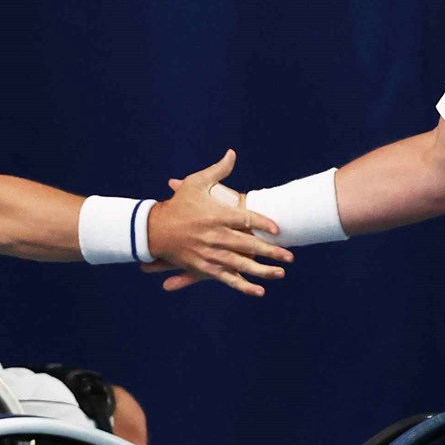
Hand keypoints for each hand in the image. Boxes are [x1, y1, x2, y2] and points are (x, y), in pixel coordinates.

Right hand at [142, 150, 292, 295]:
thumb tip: (232, 154)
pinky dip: (243, 286)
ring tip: (281, 272)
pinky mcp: (204, 267)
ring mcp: (211, 253)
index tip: (278, 229)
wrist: (154, 229)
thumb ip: (218, 171)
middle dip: (271, 251)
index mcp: (217, 215)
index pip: (246, 219)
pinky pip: (227, 278)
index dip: (264, 224)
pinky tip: (259, 290)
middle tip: (290, 256)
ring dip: (263, 270)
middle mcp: (216, 236)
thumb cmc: (177, 204)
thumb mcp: (195, 183)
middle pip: (249, 244)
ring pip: (241, 264)